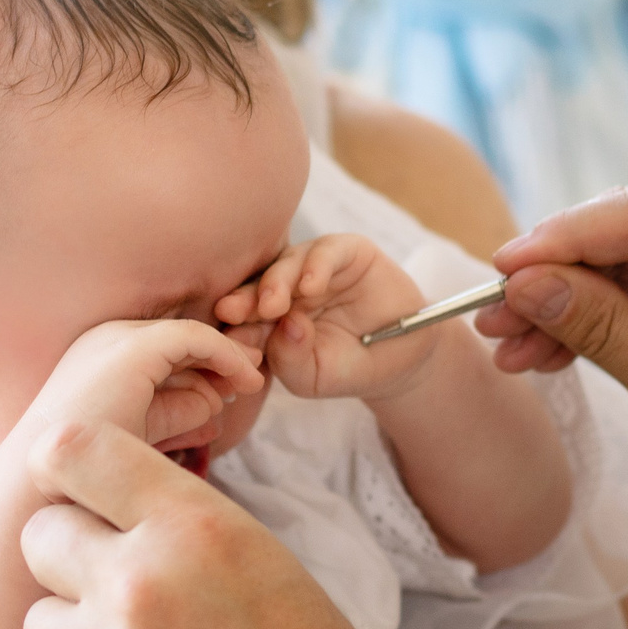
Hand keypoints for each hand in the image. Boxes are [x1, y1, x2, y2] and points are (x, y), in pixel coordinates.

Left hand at [19, 419, 410, 628]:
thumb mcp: (270, 568)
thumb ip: (186, 536)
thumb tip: (126, 522)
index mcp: (194, 529)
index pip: (76, 451)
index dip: (66, 464)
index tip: (74, 483)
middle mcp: (135, 586)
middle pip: (40, 534)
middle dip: (70, 554)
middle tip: (114, 584)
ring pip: (39, 623)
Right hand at [23, 317, 267, 454]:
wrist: (45, 487)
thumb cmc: (89, 471)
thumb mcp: (145, 430)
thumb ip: (177, 410)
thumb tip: (216, 399)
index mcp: (101, 354)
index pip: (167, 345)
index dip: (208, 360)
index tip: (239, 385)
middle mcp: (105, 337)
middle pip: (180, 335)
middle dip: (221, 352)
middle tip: (255, 375)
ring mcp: (116, 339)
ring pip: (191, 335)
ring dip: (226, 356)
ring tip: (254, 381)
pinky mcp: (132, 349)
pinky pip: (195, 338)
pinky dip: (226, 354)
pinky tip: (247, 380)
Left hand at [215, 234, 431, 402]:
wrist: (401, 360)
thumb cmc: (348, 368)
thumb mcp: (314, 377)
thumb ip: (291, 360)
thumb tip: (284, 325)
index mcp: (269, 317)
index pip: (244, 318)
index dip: (234, 328)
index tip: (226, 341)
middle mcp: (287, 287)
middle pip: (258, 286)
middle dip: (244, 300)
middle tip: (233, 313)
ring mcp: (315, 267)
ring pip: (287, 263)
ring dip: (276, 282)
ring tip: (273, 305)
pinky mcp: (347, 252)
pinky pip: (327, 251)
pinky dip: (316, 266)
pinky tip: (311, 286)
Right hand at [475, 180, 627, 509]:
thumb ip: (604, 331)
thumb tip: (522, 286)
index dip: (567, 237)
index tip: (502, 270)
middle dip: (558, 273)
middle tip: (493, 319)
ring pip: (626, 243)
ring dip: (567, 291)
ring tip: (510, 340)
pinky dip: (595, 297)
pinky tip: (546, 336)